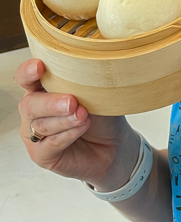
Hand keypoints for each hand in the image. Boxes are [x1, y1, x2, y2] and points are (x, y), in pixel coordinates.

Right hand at [15, 58, 139, 190]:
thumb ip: (82, 84)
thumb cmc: (102, 116)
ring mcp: (35, 133)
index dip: (27, 72)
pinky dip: (68, 134)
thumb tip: (84, 71)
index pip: (25, 78)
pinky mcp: (41, 155)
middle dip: (51, 103)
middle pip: (30, 104)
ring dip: (65, 120)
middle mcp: (34, 111)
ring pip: (41, 125)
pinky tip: (82, 127)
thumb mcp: (95, 94)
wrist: (114, 146)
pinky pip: (49, 144)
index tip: (39, 66)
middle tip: (72, 102)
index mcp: (42, 89)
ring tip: (84, 115)